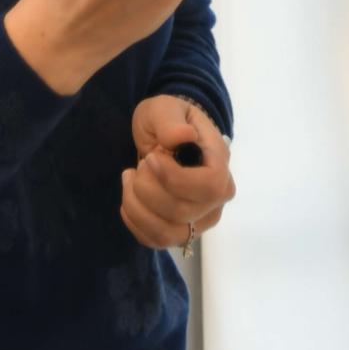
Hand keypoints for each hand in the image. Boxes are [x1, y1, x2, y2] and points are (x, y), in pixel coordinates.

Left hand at [121, 97, 234, 251]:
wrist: (164, 139)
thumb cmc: (168, 121)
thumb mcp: (165, 109)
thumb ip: (171, 121)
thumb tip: (184, 136)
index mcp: (220, 165)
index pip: (210, 186)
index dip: (175, 179)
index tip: (150, 158)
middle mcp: (217, 199)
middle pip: (182, 211)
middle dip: (147, 188)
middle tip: (140, 164)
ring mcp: (200, 220)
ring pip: (167, 233)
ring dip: (136, 207)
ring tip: (129, 179)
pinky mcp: (181, 233)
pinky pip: (155, 241)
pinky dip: (133, 221)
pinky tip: (128, 197)